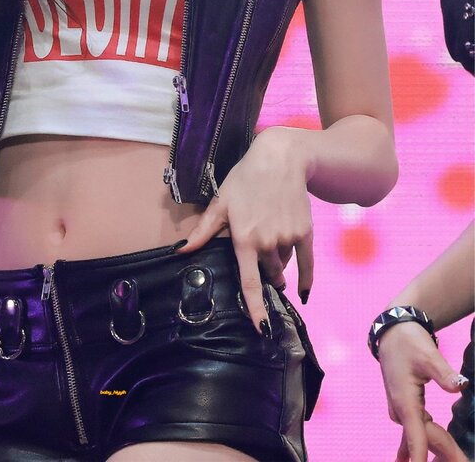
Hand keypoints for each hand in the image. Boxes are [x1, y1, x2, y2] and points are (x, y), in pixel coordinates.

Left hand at [176, 127, 313, 333]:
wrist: (280, 160)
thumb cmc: (245, 180)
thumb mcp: (221, 202)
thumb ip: (203, 231)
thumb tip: (181, 251)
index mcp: (243, 239)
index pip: (249, 282)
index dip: (255, 308)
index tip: (261, 329)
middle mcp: (267, 243)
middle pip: (267, 273)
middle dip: (264, 273)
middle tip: (258, 256)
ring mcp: (288, 238)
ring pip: (283, 264)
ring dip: (277, 263)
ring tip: (271, 240)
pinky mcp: (305, 232)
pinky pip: (307, 263)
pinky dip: (306, 277)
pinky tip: (303, 291)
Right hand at [378, 323, 468, 461]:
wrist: (393, 332)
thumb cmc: (408, 342)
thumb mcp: (428, 355)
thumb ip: (444, 373)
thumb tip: (461, 385)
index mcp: (404, 400)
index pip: (414, 436)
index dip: (418, 458)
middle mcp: (399, 408)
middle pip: (417, 440)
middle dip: (430, 456)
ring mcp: (400, 408)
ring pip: (415, 436)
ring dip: (428, 450)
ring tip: (450, 458)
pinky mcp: (403, 405)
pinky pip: (414, 429)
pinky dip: (422, 441)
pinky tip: (433, 452)